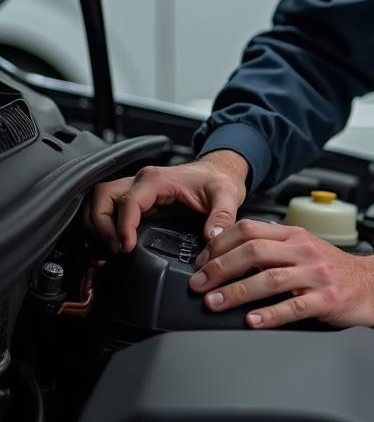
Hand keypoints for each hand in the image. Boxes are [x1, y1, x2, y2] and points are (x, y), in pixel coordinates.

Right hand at [87, 150, 249, 251]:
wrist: (220, 173)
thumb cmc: (219, 180)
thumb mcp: (227, 196)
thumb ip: (222, 216)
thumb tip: (211, 237)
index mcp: (157, 179)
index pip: (127, 201)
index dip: (122, 226)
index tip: (127, 247)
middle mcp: (141, 182)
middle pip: (102, 197)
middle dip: (101, 225)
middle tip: (116, 249)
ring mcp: (136, 191)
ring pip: (100, 202)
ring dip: (98, 226)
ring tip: (113, 248)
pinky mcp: (137, 202)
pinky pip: (109, 211)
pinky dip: (104, 227)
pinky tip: (115, 245)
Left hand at [189, 219, 373, 328]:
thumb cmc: (334, 269)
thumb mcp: (303, 249)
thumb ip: (272, 248)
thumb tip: (226, 254)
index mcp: (295, 235)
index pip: (250, 230)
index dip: (219, 244)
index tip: (200, 262)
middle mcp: (304, 251)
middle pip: (255, 251)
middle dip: (220, 268)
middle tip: (198, 284)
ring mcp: (316, 275)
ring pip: (270, 278)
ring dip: (237, 291)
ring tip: (214, 303)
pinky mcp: (327, 300)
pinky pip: (294, 306)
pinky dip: (271, 314)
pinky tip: (253, 321)